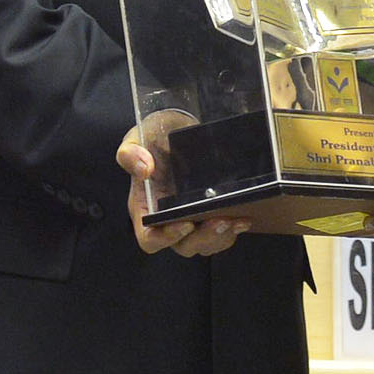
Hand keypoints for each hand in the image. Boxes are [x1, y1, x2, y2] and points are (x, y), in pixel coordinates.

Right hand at [118, 124, 250, 257]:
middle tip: (220, 220)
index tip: (185, 223)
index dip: (166, 238)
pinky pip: (220, 236)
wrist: (176, 127)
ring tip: (236, 220)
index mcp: (145, 208)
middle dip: (204, 238)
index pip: (150, 238)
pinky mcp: (208, 214)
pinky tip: (243, 218)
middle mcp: (167, 220)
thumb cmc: (154, 137)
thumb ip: (130, 153)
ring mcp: (189, 219)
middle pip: (183, 246)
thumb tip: (144, 169)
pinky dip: (233, 231)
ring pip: (205, 245)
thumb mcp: (137, 138)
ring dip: (222, 237)